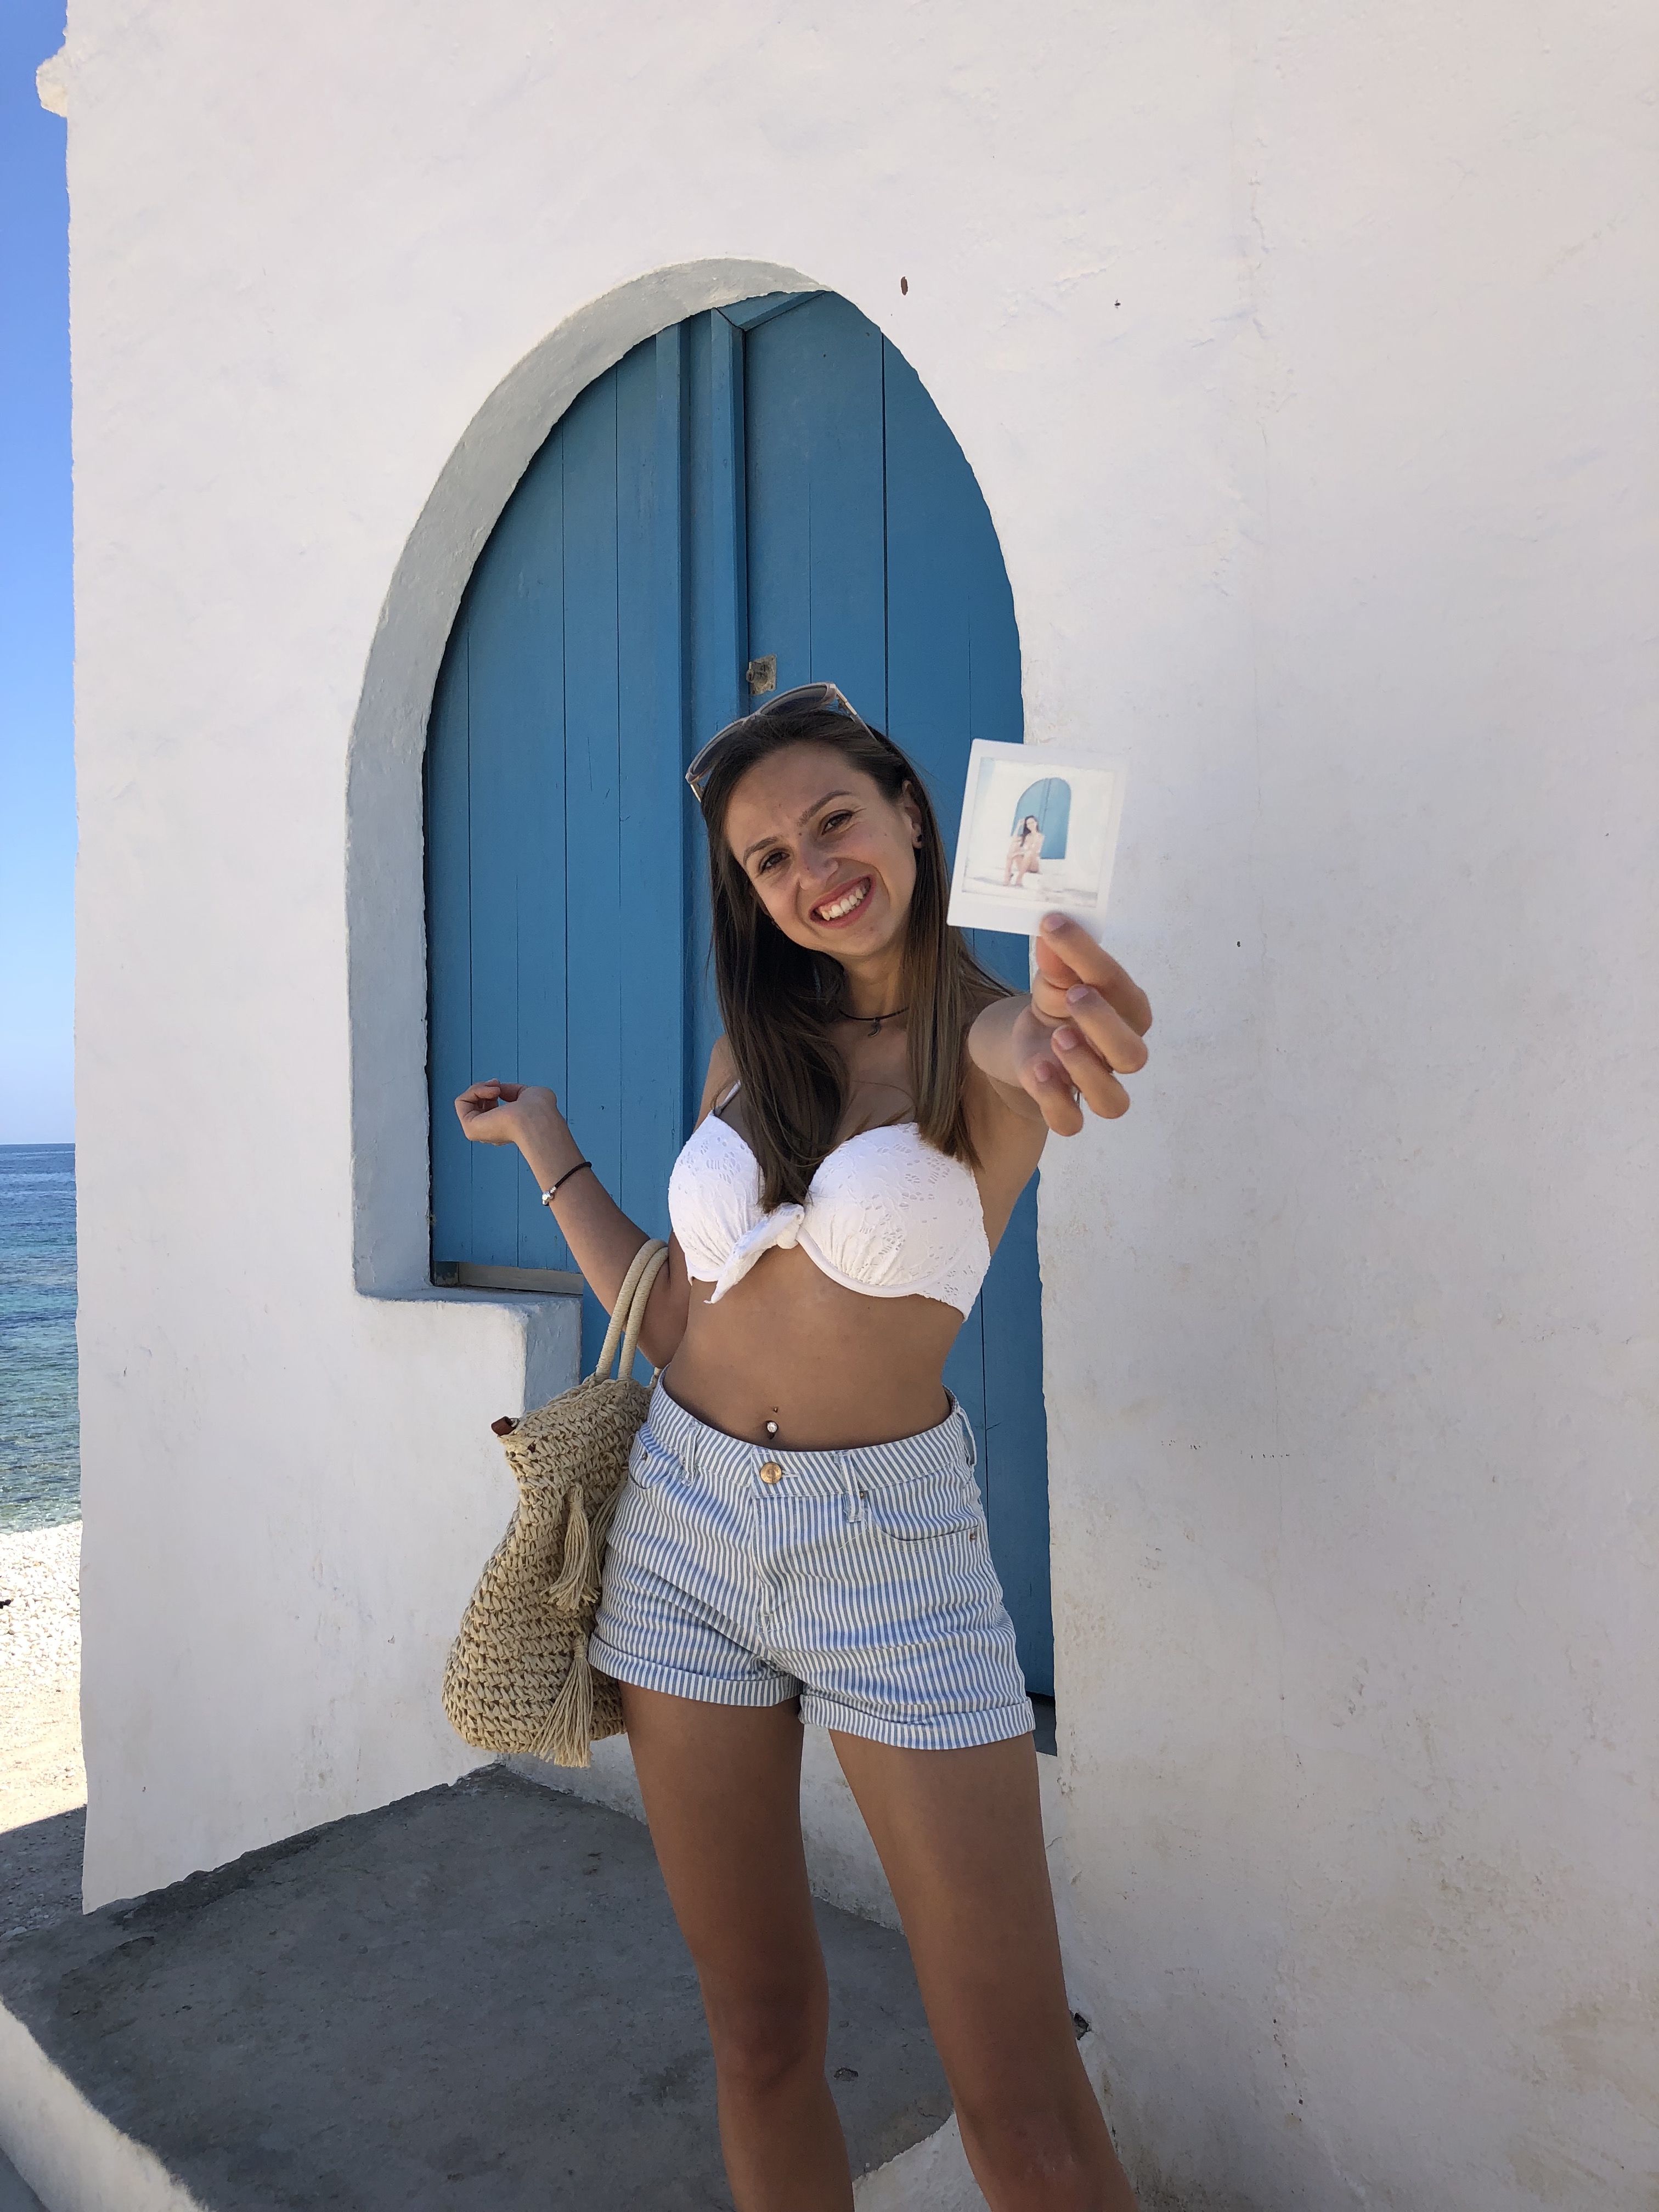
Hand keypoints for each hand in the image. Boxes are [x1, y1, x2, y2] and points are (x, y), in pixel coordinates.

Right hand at [454, 1080, 563, 1151]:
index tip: (501, 1085)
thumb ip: (510, 1091)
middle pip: (475, 1104)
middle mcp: (491, 1132)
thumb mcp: (526, 1093)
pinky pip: (461, 1102)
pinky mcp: (470, 1129)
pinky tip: (491, 1092)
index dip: (492, 1091)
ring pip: (467, 1102)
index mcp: (505, 1127)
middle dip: (484, 1088)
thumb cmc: (540, 1110)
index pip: (489, 1108)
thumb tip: (495, 1088)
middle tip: (497, 1085)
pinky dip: (474, 1091)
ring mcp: (480, 1132)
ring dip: (479, 1088)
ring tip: (495, 1089)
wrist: (538, 1118)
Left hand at [1012, 914, 1151, 1134]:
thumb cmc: (1059, 1000)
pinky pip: (1072, 1123)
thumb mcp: (1056, 974)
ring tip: (1058, 1039)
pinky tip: (1039, 1072)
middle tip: (1074, 996)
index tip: (1054, 926)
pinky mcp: (1066, 1107)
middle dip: (1104, 1025)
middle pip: (1132, 1054)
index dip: (1089, 957)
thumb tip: (1052, 930)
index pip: (1120, 986)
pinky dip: (1056, 1103)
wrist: (1034, 1036)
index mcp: (1127, 1010)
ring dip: (1085, 1070)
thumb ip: (1058, 958)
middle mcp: (1120, 1052)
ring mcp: (1096, 1084)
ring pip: (1113, 1101)